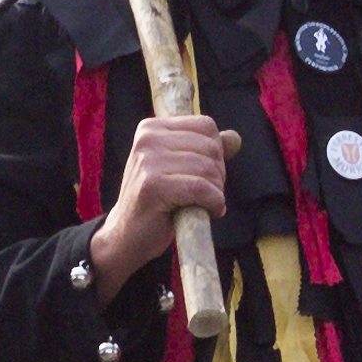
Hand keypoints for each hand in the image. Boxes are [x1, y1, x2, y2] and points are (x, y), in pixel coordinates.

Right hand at [89, 116, 242, 287]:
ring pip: (208, 169)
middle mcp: (147, 138)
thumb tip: (235, 138)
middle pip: (210, 148)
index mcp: (152, 128)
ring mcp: (148, 161)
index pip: (206, 126)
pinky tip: (208, 212)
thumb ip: (207, 151)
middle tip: (203, 195)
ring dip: (216, 192)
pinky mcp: (152, 186)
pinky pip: (201, 188)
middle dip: (217, 175)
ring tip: (202, 204)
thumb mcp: (179, 168)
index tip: (203, 176)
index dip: (216, 153)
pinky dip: (214, 203)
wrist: (126, 235)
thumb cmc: (157, 201)